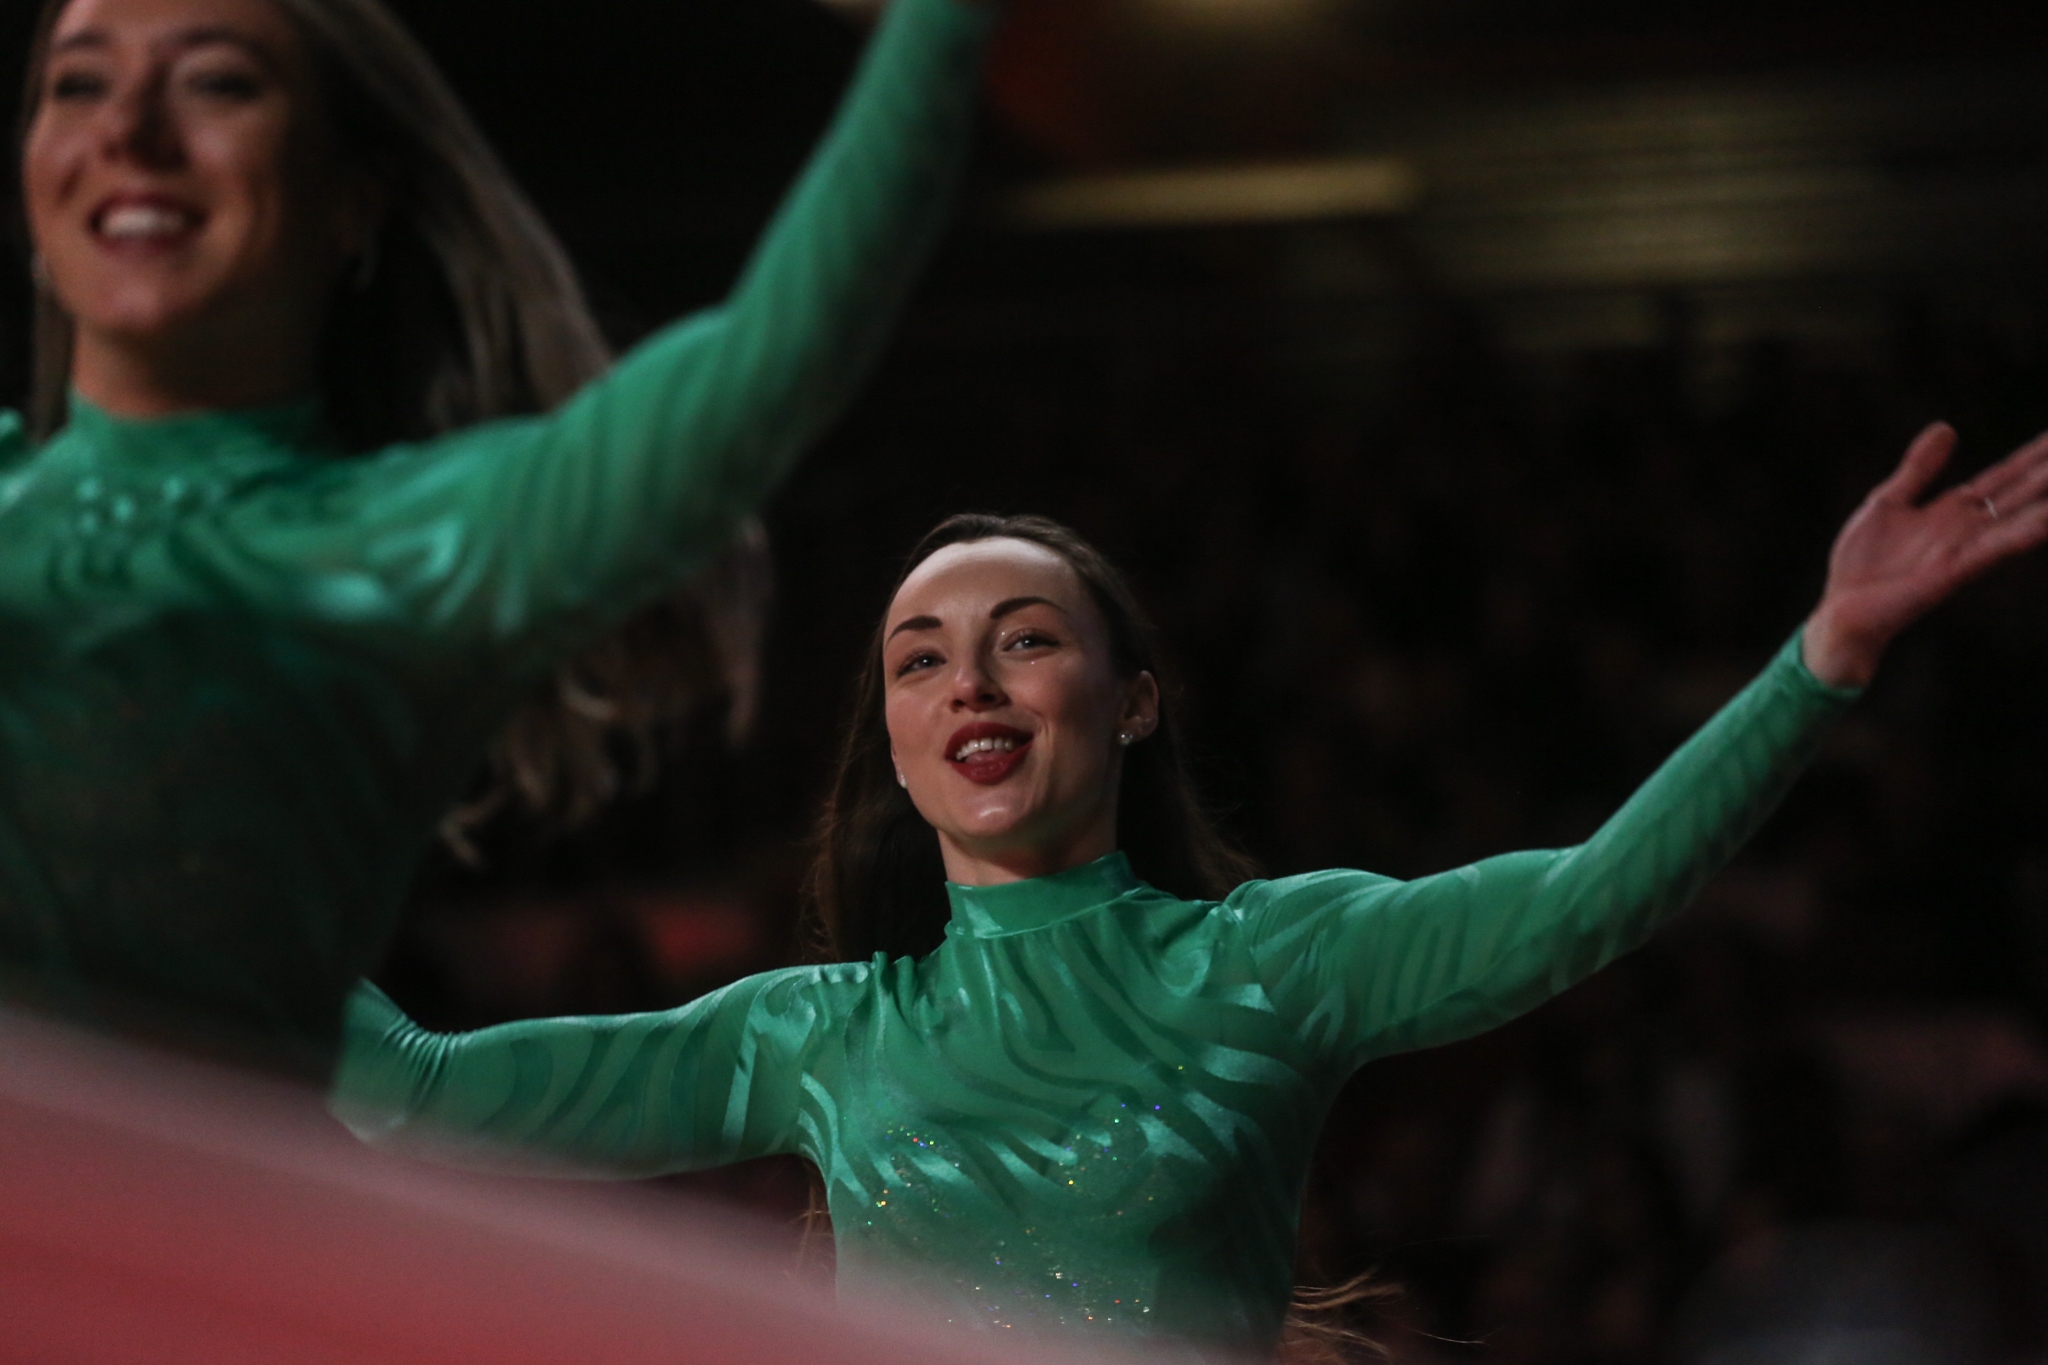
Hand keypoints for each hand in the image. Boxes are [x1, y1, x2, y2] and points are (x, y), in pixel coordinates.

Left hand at [1803, 423, 2047, 688]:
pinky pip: (1992, 549)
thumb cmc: (1863, 563)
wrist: (1843, 610)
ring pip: (2015, 518)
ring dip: (2043, 501)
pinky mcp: (1952, 571)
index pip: (2002, 477)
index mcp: (1951, 510)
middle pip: (2018, 493)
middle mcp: (1965, 528)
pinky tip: (2045, 519)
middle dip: (2045, 473)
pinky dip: (2020, 534)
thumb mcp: (1889, 501)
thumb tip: (1947, 427)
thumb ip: (1919, 469)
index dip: (2030, 456)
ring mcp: (1962, 549)